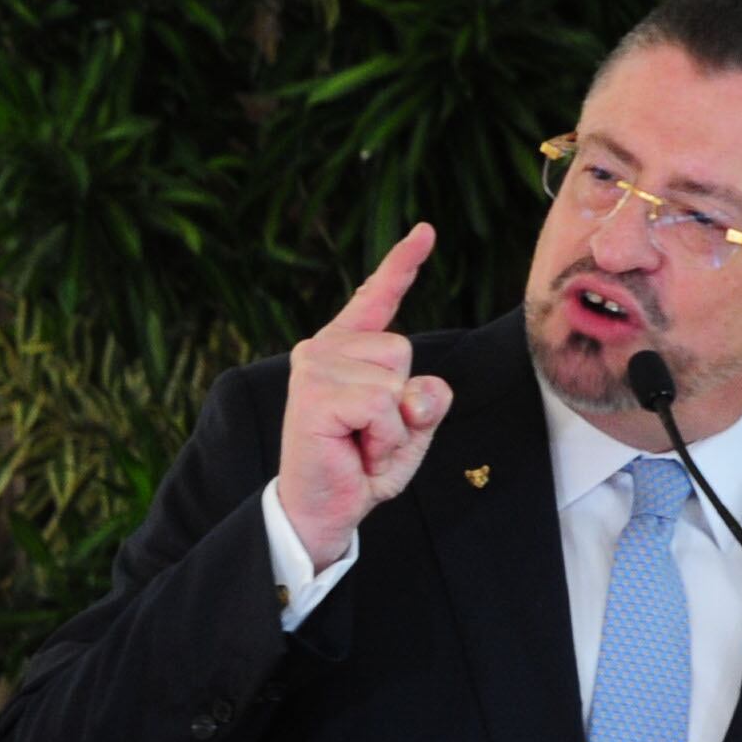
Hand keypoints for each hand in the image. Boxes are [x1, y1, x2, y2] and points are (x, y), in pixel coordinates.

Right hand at [274, 223, 452, 572]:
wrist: (321, 510)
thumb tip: (418, 390)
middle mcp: (324, 348)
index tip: (424, 231)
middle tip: (371, 436)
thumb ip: (426, 400)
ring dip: (393, 427)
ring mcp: (316, 366)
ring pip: (396, 380)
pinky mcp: (315, 391)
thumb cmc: (359, 467)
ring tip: (361, 445)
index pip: (378, 298)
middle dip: (403, 402)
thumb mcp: (410, 430)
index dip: (402, 264)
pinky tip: (355, 450)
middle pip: (403, 350)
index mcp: (346, 351)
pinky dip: (383, 436)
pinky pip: (382, 404)